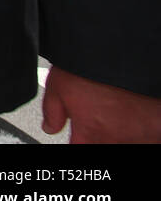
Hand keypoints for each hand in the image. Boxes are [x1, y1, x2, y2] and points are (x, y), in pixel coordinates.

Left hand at [42, 65, 160, 141]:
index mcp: (91, 133)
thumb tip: (50, 127)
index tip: (79, 132)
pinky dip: (144, 126)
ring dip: (124, 129)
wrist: (119, 52)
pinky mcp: (157, 126)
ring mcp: (139, 134)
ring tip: (119, 109)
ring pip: (129, 139)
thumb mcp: (58, 85)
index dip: (78, 138)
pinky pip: (150, 133)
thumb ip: (52, 111)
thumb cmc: (91, 67)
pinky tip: (137, 110)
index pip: (80, 148)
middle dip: (101, 132)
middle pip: (105, 144)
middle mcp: (116, 138)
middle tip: (99, 112)